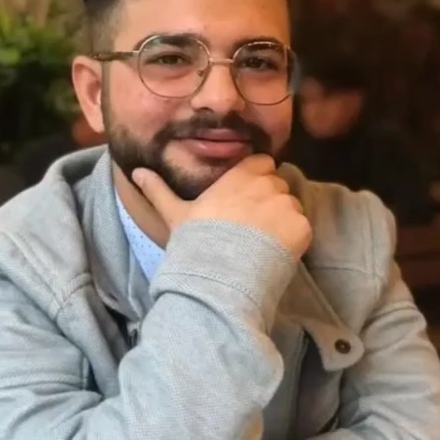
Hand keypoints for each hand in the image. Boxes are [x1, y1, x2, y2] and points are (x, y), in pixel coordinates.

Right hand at [132, 155, 311, 259]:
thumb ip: (159, 190)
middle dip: (270, 200)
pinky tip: (275, 254)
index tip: (245, 200)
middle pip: (279, 184)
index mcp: (241, 175)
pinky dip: (294, 239)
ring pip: (292, 206)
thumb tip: (136, 171)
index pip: (261, 163)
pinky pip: (303, 227)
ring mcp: (287, 205)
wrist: (219, 276)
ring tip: (263, 244)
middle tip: (253, 227)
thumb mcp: (175, 214)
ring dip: (283, 219)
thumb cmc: (196, 242)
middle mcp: (267, 183)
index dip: (256, 179)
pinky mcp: (302, 227)